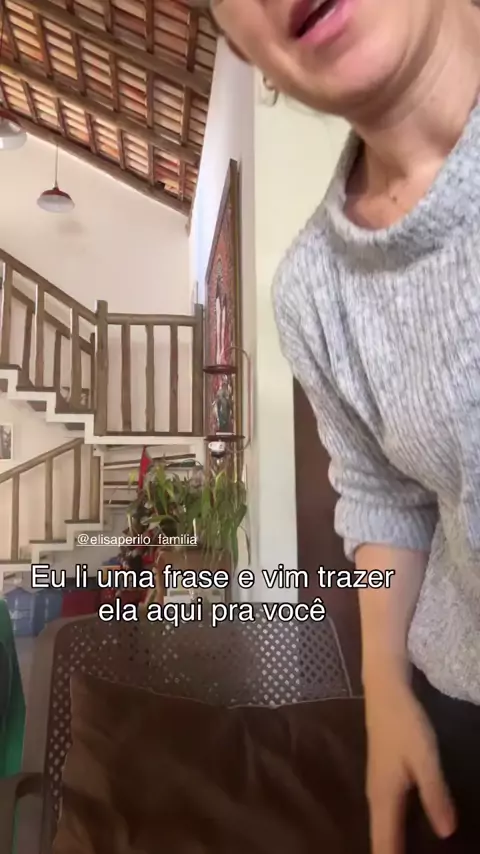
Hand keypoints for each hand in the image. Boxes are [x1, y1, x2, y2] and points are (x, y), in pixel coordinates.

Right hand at [365, 679, 456, 853]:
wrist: (385, 692)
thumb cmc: (405, 723)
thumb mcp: (425, 757)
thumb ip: (435, 794)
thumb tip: (446, 832)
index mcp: (384, 797)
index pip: (384, 844)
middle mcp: (376, 797)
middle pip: (380, 841)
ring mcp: (377, 788)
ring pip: (381, 829)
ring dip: (392, 848)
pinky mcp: (382, 780)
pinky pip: (385, 818)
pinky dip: (393, 835)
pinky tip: (405, 839)